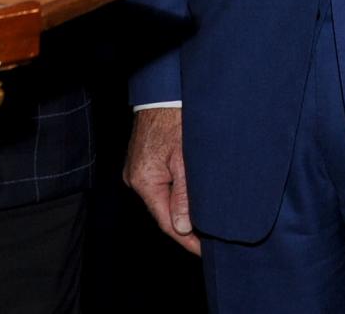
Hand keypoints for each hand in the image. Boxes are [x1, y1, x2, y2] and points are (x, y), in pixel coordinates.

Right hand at [123, 106, 199, 254]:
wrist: (163, 93)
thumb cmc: (176, 119)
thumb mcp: (185, 159)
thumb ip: (184, 195)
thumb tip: (182, 227)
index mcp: (144, 180)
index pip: (166, 222)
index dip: (187, 239)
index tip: (205, 250)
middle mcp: (134, 178)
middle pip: (163, 212)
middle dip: (186, 227)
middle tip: (210, 240)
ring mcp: (136, 170)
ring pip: (162, 199)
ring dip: (181, 210)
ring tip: (205, 223)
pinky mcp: (142, 162)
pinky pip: (159, 186)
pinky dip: (174, 195)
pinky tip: (190, 200)